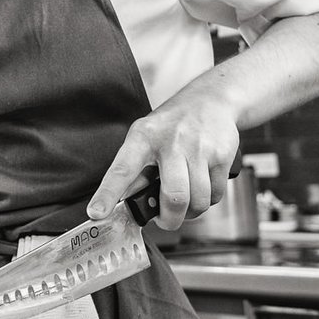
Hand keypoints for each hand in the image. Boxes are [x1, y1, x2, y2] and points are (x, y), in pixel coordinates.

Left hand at [86, 94, 239, 230]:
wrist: (211, 99)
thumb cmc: (174, 123)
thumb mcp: (146, 136)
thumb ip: (136, 169)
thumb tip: (124, 200)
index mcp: (143, 137)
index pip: (122, 169)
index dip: (108, 194)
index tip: (96, 213)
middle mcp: (171, 141)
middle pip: (174, 197)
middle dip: (170, 219)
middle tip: (165, 220)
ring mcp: (199, 148)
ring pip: (198, 201)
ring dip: (191, 212)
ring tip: (185, 202)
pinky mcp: (221, 154)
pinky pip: (216, 195)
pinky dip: (208, 200)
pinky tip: (202, 187)